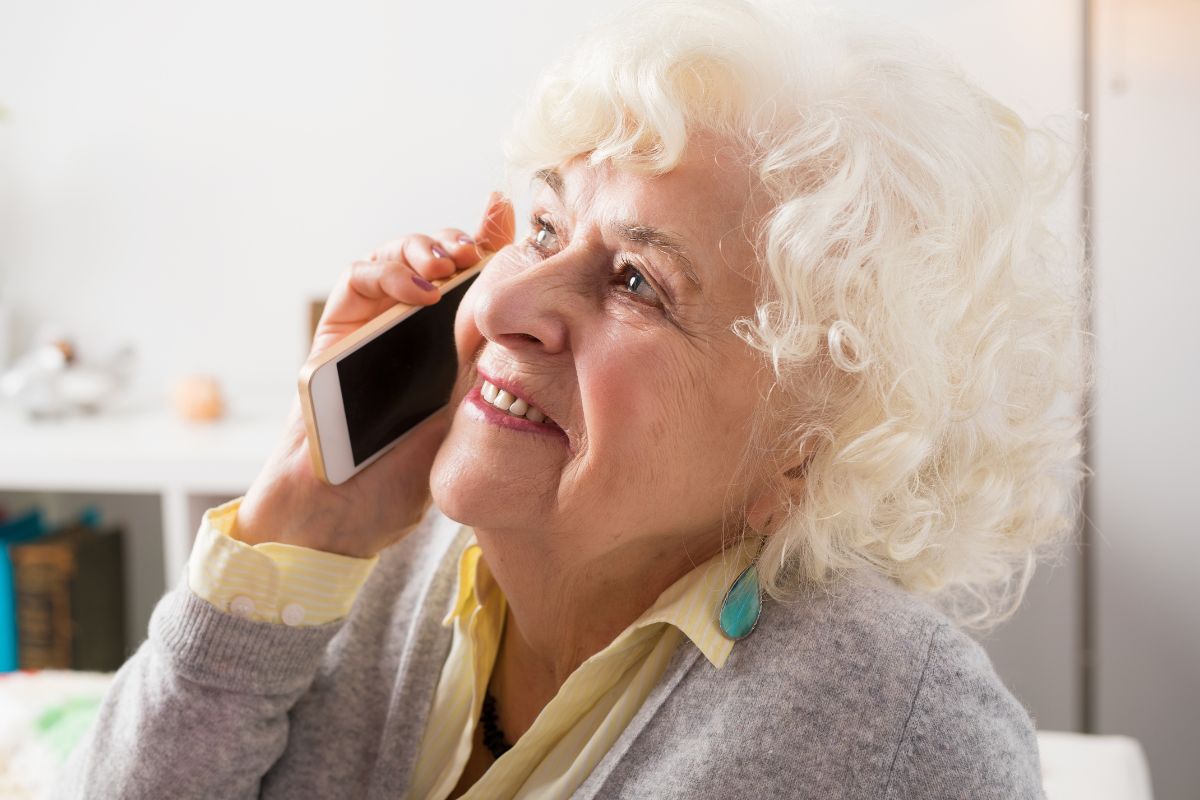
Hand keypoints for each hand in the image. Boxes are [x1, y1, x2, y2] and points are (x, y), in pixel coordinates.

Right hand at [230, 193, 515, 556]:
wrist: (346, 513)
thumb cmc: (407, 474)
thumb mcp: (469, 407)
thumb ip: (490, 357)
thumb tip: (532, 308)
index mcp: (452, 344)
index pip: (476, 280)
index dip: (495, 242)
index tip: (518, 218)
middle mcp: (413, 328)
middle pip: (436, 259)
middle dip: (460, 241)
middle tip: (480, 249)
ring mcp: (372, 325)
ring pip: (396, 257)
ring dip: (424, 247)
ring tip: (449, 261)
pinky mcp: (335, 330)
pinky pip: (358, 280)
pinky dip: (388, 271)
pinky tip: (419, 288)